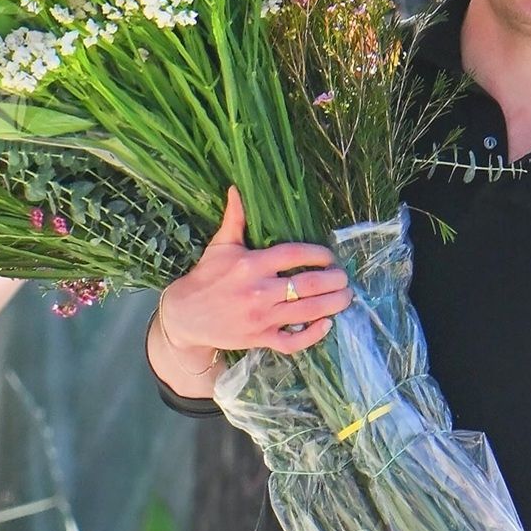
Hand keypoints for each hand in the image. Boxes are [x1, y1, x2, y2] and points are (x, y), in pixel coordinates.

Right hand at [163, 186, 352, 355]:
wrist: (185, 315)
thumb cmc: (206, 277)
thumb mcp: (220, 246)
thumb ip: (234, 219)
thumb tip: (236, 189)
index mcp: (251, 264)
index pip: (295, 255)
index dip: (319, 254)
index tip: (330, 256)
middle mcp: (259, 291)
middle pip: (308, 285)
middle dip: (334, 281)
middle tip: (344, 278)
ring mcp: (261, 318)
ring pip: (307, 312)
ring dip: (333, 305)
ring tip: (345, 298)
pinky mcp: (259, 339)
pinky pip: (292, 342)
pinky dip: (312, 336)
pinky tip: (325, 325)